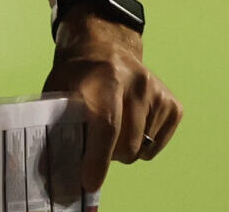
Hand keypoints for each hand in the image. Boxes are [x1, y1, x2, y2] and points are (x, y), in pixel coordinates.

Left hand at [44, 14, 180, 195]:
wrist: (106, 48)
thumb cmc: (79, 75)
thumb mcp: (60, 90)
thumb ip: (59, 123)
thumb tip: (55, 164)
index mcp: (107, 77)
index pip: (107, 125)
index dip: (98, 157)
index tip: (89, 181)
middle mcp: (139, 83)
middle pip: (128, 145)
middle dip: (109, 155)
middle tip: (95, 142)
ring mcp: (159, 93)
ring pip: (143, 149)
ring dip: (125, 148)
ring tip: (113, 127)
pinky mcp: (173, 105)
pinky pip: (156, 145)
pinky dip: (143, 144)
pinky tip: (131, 122)